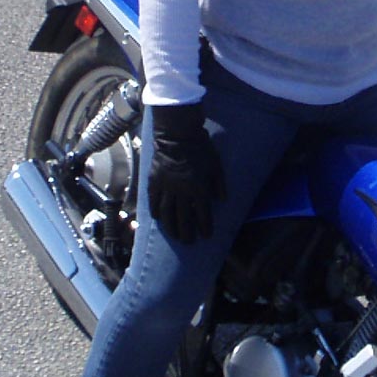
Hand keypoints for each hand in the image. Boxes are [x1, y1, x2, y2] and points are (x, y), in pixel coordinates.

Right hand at [147, 103, 225, 243]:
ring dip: (171, 228)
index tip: (206, 236)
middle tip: (189, 242)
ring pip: (167, 214)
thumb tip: (222, 200)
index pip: (203, 215)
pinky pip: (153, 201)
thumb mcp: (216, 164)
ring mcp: (166, 187)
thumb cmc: (201, 147)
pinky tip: (158, 219)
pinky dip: (156, 212)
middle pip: (184, 219)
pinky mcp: (154, 181)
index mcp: (199, 188)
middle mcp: (182, 192)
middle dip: (187, 233)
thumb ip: (219, 184)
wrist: (177, 133)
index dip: (205, 227)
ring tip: (175, 236)